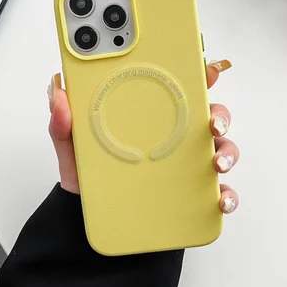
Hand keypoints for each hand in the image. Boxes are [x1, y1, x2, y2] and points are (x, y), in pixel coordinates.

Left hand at [48, 60, 239, 213]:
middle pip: (208, 117)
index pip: (179, 90)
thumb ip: (63, 122)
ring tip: (217, 163)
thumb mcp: (72, 145)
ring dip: (227, 152)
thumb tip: (59, 93)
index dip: (197, 76)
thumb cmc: (88, 173)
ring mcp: (185, 165)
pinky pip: (215, 192)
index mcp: (151, 117)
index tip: (206, 70)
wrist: (86, 216)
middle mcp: (174, 137)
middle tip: (212, 122)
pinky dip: (225, 195)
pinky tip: (220, 200)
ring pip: (220, 150)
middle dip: (219, 115)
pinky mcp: (189, 194)